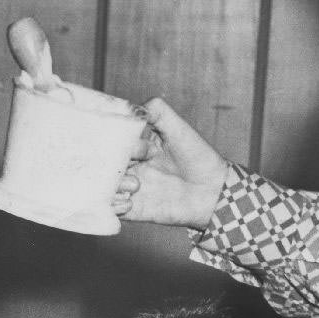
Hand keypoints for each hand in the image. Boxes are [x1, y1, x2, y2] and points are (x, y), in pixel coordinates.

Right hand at [114, 97, 228, 228]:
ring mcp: (131, 187)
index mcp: (137, 145)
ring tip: (136, 185)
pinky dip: (114, 206)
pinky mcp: (135, 209)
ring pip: (104, 186)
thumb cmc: (199, 157)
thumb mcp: (179, 129)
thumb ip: (158, 112)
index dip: (122, 141)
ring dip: (114, 185)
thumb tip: (133, 107)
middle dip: (113, 163)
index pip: (112, 140)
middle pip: (104, 163)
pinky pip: (111, 210)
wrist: (214, 191)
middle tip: (135, 163)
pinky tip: (130, 202)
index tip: (144, 146)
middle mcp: (130, 166)